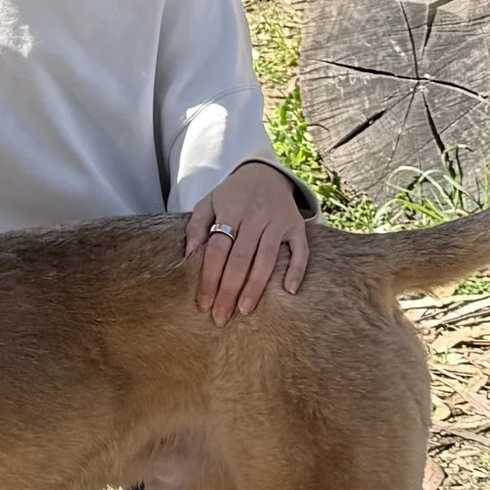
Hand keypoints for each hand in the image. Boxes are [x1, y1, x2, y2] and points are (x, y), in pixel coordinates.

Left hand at [186, 160, 310, 325]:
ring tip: (245, 310)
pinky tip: (289, 291)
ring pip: (267, 258)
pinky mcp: (297, 225)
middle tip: (221, 317)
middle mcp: (255, 216)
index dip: (209, 278)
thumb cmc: (232, 194)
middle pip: (240, 258)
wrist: (265, 172)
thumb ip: (196, 226)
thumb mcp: (208, 202)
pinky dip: (296, 270)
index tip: (203, 303)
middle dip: (229, 290)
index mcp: (230, 210)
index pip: (217, 250)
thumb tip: (189, 257)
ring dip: (256, 286)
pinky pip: (300, 250)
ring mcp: (278, 220)